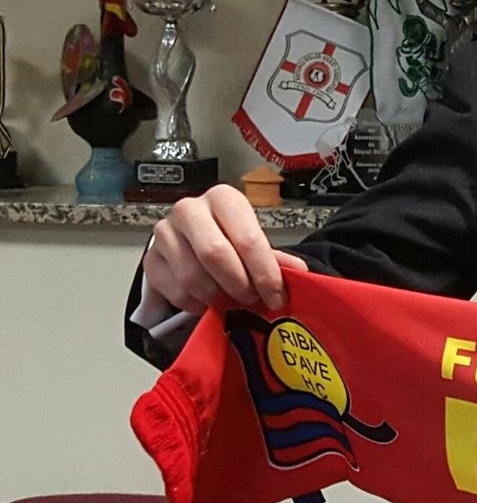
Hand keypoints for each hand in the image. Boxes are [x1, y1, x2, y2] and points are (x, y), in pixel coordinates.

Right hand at [144, 184, 307, 314]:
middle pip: (215, 254)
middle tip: (250, 299)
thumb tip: (300, 273)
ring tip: (230, 301)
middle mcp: (189, 210)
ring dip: (216, 296)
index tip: (275, 296)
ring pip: (192, 276)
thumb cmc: (228, 237)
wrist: (191, 237)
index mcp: (223, 199)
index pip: (247, 238)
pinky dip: (194, 304)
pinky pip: (173, 290)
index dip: (264, 272)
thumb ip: (275, 258)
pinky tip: (207, 303)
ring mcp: (165, 233)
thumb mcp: (253, 241)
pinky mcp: (150, 258)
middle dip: (238, 284)